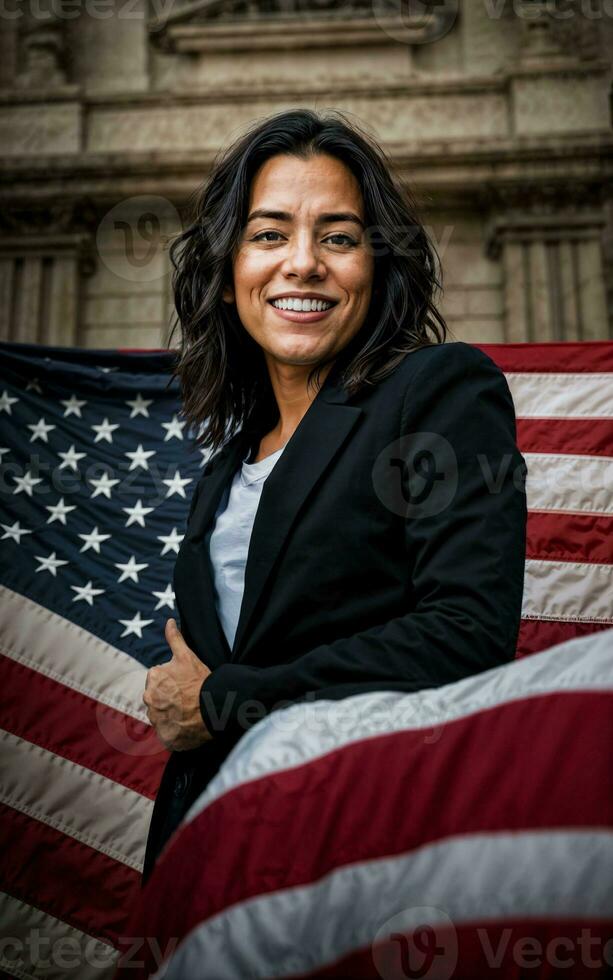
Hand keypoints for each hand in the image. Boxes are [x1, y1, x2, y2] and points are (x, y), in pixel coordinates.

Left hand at [143, 619, 212, 750]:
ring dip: (172, 715)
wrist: (214, 708)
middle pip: (158, 698)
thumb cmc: (201, 681)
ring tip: (190, 713)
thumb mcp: (188, 656)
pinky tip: (188, 725)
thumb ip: (175, 638)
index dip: (174, 683)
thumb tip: (169, 621)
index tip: (186, 686)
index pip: (159, 681)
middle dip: (170, 699)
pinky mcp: (164, 737)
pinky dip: (175, 731)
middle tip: (188, 700)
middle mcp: (149, 698)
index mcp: (153, 677)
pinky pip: (167, 734)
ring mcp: (156, 719)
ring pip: (162, 716)